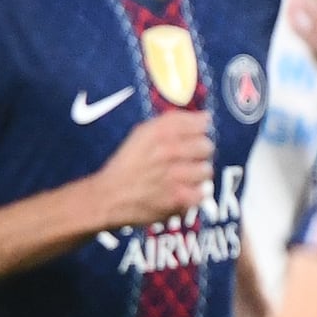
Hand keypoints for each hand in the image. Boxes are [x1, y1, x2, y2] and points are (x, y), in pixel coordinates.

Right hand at [84, 108, 218, 234]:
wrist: (109, 197)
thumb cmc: (127, 165)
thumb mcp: (142, 133)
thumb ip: (173, 122)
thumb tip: (205, 118)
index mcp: (160, 132)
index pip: (200, 124)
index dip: (199, 133)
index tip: (192, 138)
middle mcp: (169, 150)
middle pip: (207, 147)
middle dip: (199, 154)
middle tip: (187, 161)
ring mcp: (175, 175)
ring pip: (206, 171)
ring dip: (197, 176)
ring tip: (183, 178)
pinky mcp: (178, 198)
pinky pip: (202, 193)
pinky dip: (194, 195)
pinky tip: (181, 193)